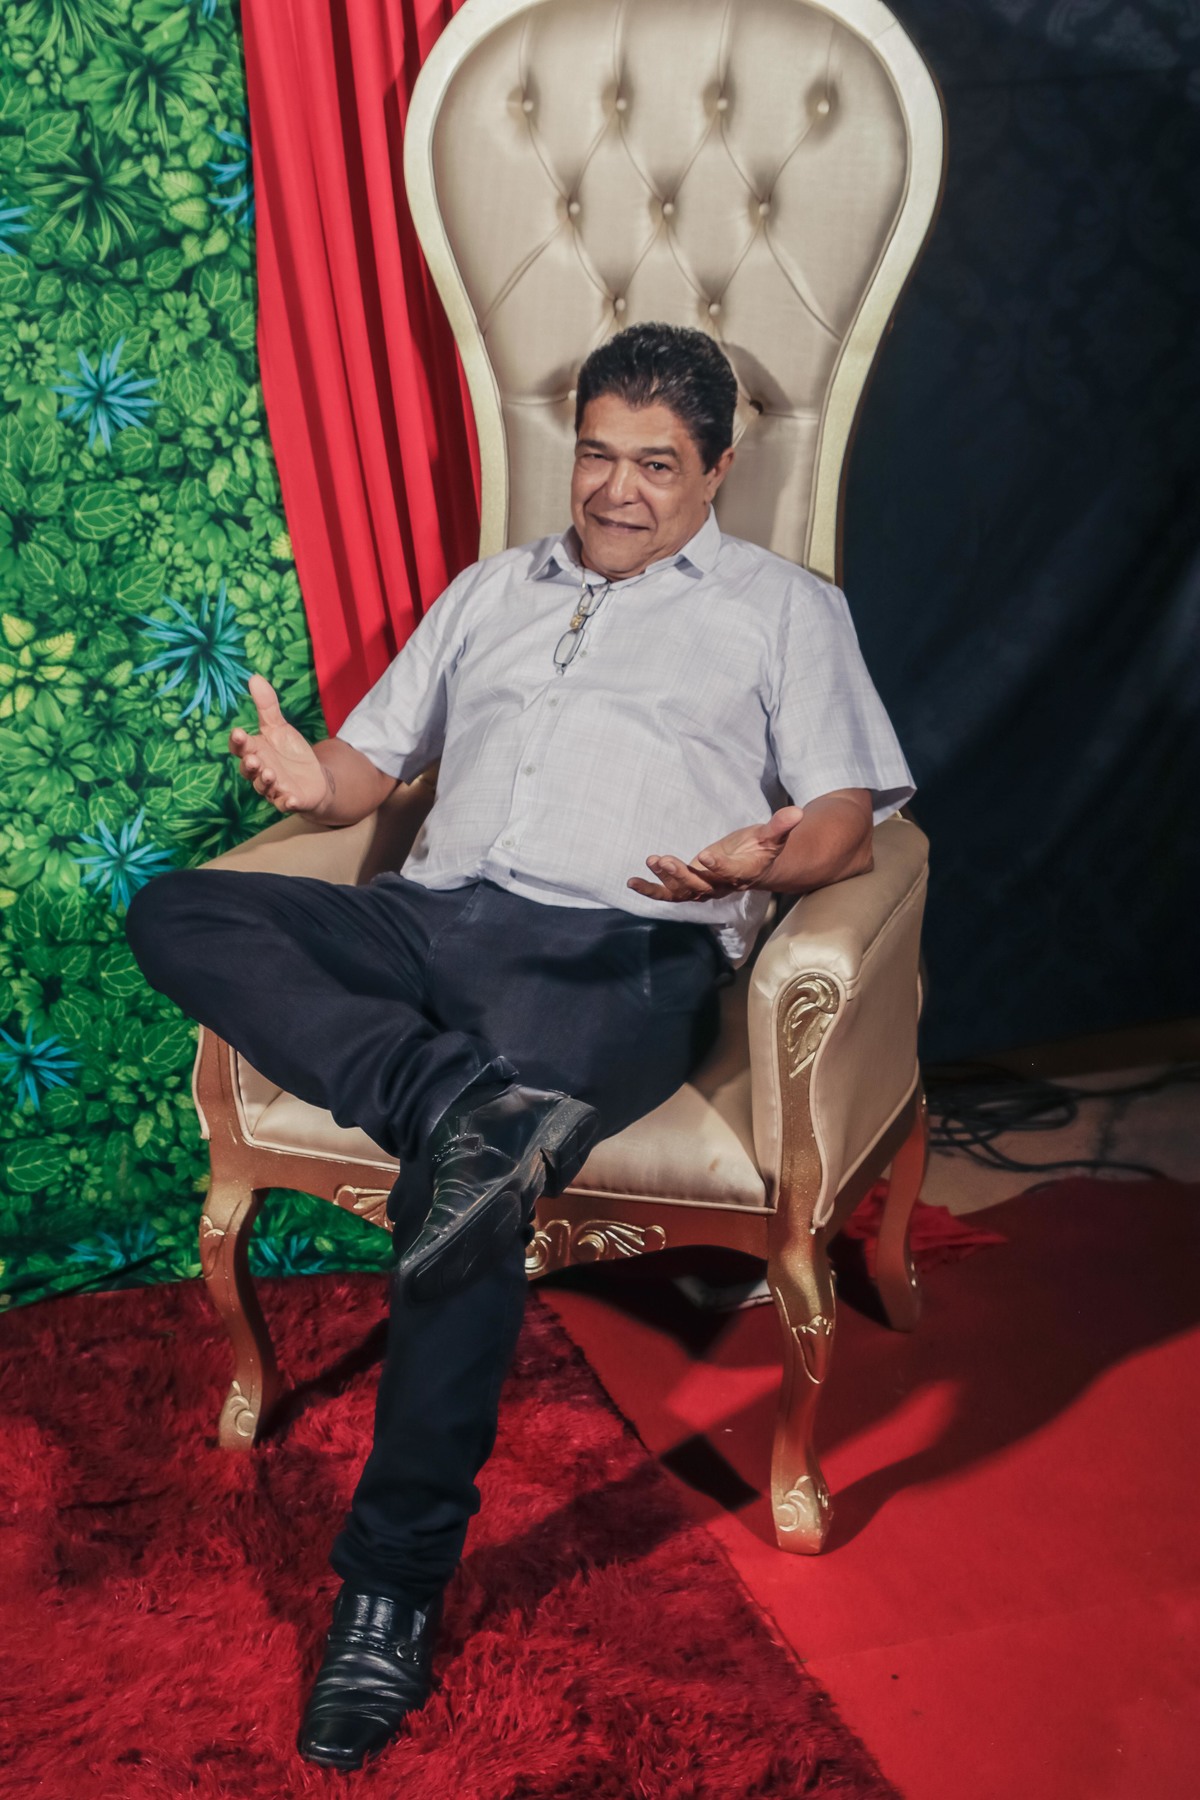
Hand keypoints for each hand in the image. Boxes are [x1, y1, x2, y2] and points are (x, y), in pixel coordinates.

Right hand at [229, 675, 329, 814]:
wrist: (314, 778)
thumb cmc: (290, 752)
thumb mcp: (279, 727)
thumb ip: (266, 706)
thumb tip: (254, 677)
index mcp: (254, 752)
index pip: (240, 748)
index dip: (238, 742)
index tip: (238, 732)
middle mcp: (259, 772)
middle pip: (249, 770)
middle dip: (250, 764)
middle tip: (253, 758)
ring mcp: (274, 788)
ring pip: (265, 787)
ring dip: (266, 781)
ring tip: (270, 773)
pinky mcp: (291, 800)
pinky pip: (286, 804)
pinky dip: (288, 803)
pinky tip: (292, 799)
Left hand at [628, 805, 804, 902]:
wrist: (758, 867)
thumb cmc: (763, 849)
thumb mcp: (772, 836)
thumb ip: (780, 826)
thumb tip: (797, 811)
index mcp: (742, 873)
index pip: (730, 873)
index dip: (717, 867)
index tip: (704, 856)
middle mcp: (721, 885)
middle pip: (700, 886)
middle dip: (681, 875)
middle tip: (665, 860)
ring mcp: (704, 887)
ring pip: (683, 891)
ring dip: (665, 880)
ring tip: (652, 860)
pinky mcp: (691, 884)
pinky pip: (669, 892)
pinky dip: (651, 889)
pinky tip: (632, 882)